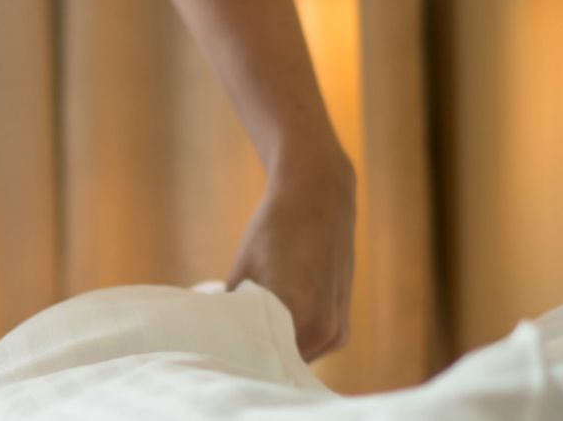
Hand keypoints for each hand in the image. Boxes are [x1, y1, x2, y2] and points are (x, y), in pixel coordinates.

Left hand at [225, 155, 356, 361]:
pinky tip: (273, 325)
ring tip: (250, 334)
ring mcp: (337, 332)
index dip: (239, 358)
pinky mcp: (342, 327)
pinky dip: (292, 340)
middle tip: (229, 347)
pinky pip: (310, 347)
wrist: (318, 198)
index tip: (220, 354)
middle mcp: (325, 332)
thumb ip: (236, 313)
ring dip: (276, 351)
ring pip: (296, 358)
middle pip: (280, 364)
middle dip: (257, 356)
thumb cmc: (275, 230)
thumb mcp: (243, 272)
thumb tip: (223, 337)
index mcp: (300, 318)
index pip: (262, 360)